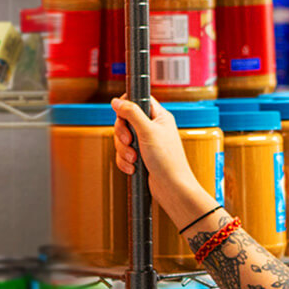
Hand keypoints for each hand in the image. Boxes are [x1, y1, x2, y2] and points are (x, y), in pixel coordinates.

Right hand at [111, 96, 211, 224]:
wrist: (172, 187)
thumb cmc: (167, 160)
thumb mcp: (147, 131)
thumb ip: (132, 113)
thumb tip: (117, 100)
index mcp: (159, 117)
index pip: (139, 100)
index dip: (127, 105)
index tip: (121, 115)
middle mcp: (153, 128)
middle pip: (125, 120)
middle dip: (122, 134)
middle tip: (129, 142)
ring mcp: (146, 143)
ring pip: (122, 139)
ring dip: (124, 150)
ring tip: (134, 159)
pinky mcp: (141, 156)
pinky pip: (123, 153)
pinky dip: (125, 161)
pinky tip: (133, 168)